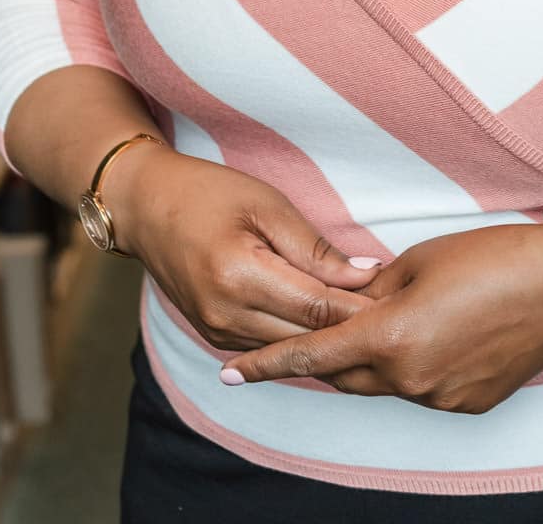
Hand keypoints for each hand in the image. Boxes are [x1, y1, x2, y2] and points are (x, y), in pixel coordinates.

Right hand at [106, 147, 380, 352]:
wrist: (145, 208)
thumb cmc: (208, 193)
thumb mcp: (266, 204)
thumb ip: (314, 247)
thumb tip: (364, 274)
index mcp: (239, 276)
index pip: (315, 307)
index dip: (359, 309)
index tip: (397, 303)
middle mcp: (225, 315)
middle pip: (305, 338)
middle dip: (350, 331)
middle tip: (396, 320)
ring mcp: (216, 331)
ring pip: (288, 350)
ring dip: (328, 340)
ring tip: (372, 327)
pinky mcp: (213, 335)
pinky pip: (267, 346)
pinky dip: (299, 339)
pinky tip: (329, 330)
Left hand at [223, 222, 542, 412]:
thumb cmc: (491, 258)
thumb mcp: (420, 260)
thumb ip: (373, 290)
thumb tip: (348, 303)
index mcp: (389, 339)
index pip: (312, 355)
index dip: (267, 363)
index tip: (230, 372)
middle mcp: (408, 380)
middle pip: (343, 375)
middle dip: (322, 355)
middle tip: (306, 330)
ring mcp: (437, 399)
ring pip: (383, 383)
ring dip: (373, 358)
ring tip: (392, 319)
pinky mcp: (464, 405)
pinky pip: (419, 389)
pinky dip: (412, 366)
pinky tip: (435, 334)